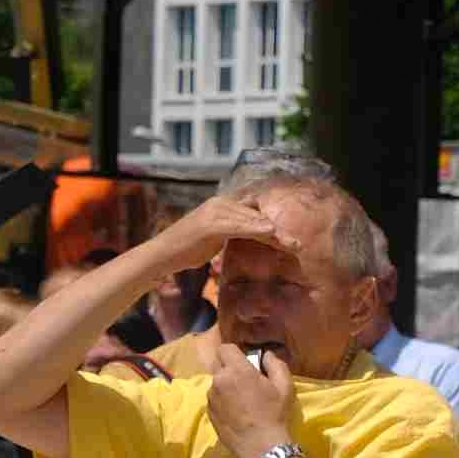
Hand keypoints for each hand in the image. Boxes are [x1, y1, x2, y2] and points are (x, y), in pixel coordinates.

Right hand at [145, 189, 297, 285]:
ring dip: (274, 234)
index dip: (272, 225)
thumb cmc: (184, 250)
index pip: (253, 213)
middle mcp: (220, 203)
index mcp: (222, 205)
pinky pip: (240, 226)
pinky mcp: (212, 224)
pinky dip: (257, 229)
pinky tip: (271, 233)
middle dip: (278, 231)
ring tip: (292, 244)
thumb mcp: (212, 239)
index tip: (289, 239)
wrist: (160, 254)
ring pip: (252, 221)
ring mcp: (216, 212)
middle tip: (298, 245)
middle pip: (257, 216)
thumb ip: (229, 234)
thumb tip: (247, 238)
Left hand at [203, 336, 296, 457]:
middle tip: (245, 380)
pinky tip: (235, 412)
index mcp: (237, 370)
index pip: (225, 348)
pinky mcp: (208, 412)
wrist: (260, 445)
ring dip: (226, 385)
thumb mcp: (284, 385)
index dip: (235, 352)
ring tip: (241, 400)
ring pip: (216, 382)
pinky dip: (222, 400)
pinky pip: (214, 398)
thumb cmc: (274, 413)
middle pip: (219, 364)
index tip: (245, 362)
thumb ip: (275, 363)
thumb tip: (265, 354)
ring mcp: (211, 397)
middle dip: (230, 368)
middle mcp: (219, 380)